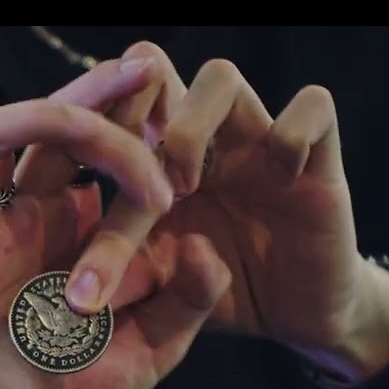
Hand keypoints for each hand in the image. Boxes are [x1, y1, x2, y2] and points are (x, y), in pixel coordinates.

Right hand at [0, 60, 231, 388]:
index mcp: (82, 229)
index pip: (108, 154)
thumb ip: (186, 301)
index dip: (146, 125)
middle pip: (57, 128)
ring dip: (48, 117)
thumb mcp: (152, 351)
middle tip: (150, 75)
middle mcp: (33, 216)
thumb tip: (202, 243)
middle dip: (103, 96)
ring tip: (97, 118)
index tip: (190, 113)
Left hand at [72, 43, 388, 381]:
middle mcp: (201, 138)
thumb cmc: (218, 296)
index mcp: (152, 160)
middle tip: (137, 182)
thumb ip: (116, 275)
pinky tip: (281, 179)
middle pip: (150, 68)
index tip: (80, 195)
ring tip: (190, 185)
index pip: (106, 111)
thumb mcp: (154, 289)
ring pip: (219, 76)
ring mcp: (255, 141)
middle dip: (131, 113)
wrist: (292, 320)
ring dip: (193, 125)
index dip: (85, 134)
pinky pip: (314, 107)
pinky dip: (294, 134)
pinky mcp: (317, 159)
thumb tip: (71, 283)